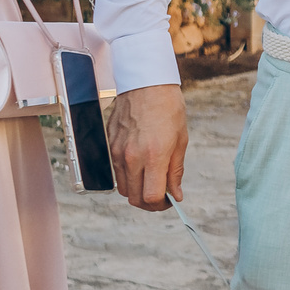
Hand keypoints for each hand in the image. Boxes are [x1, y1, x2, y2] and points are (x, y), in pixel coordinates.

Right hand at [107, 84, 188, 211]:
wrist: (146, 83)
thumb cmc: (168, 108)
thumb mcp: (180, 140)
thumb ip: (175, 171)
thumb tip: (175, 194)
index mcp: (153, 156)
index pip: (150, 197)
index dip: (161, 205)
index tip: (169, 201)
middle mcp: (131, 157)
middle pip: (134, 198)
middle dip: (149, 203)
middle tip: (161, 196)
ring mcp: (117, 152)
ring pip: (123, 188)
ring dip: (137, 192)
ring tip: (152, 181)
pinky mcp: (110, 146)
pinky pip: (116, 173)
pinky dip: (128, 178)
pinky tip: (141, 168)